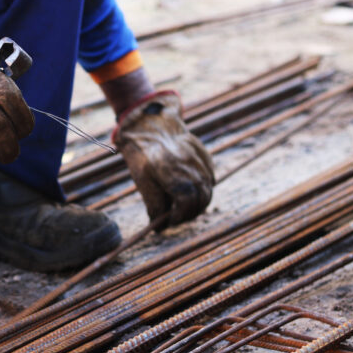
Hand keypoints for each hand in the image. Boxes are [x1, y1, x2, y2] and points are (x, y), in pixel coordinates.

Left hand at [112, 91, 214, 227]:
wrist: (151, 126)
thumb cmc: (143, 155)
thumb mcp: (142, 180)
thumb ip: (154, 204)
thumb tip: (159, 227)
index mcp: (172, 171)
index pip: (186, 203)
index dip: (180, 216)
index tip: (171, 221)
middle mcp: (190, 165)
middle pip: (200, 199)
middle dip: (189, 213)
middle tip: (176, 217)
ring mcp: (200, 160)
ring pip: (208, 190)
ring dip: (197, 203)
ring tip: (182, 207)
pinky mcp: (205, 157)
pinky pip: (210, 179)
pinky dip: (202, 189)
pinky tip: (189, 191)